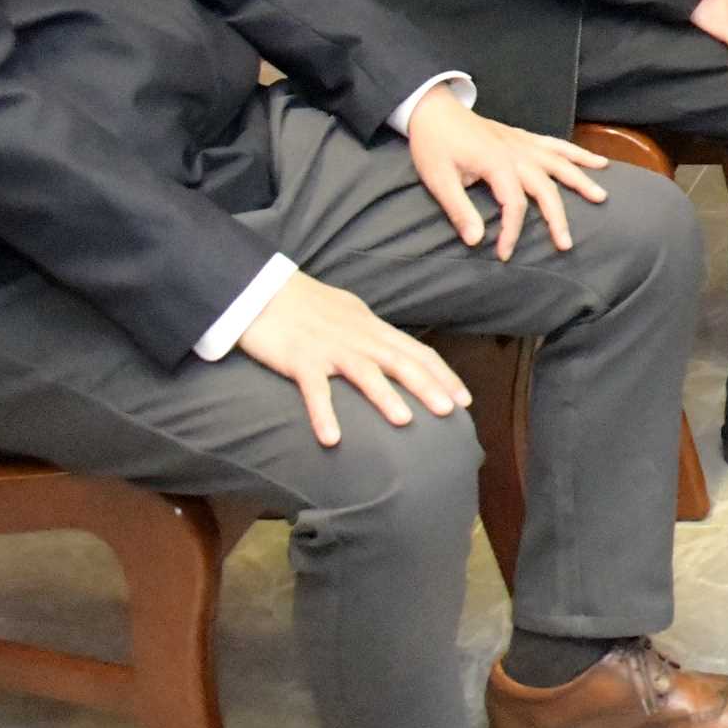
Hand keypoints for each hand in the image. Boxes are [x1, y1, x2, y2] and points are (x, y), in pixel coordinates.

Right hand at [236, 271, 468, 447]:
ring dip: (386, 397)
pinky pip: (314, 390)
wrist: (262, 288)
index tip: (465, 399)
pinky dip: (324, 413)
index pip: (417, 352)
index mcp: (373, 328)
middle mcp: (359, 338)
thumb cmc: (307, 303)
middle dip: (429, 387)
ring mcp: (330, 348)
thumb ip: (373, 334)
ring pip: (364, 372)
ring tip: (405, 422)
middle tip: (452, 412)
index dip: (443, 375)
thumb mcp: (350, 314)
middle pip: (401, 362)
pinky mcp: (300, 359)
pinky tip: (332, 439)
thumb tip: (395, 350)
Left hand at [405, 92, 609, 260]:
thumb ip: (459, 210)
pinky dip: (578, 153)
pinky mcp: (524, 138)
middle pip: (545, 188)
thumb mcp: (438, 179)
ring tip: (600, 197)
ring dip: (581, 180)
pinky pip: (557, 145)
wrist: (434, 110)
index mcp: (496, 164)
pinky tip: (597, 162)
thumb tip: (475, 241)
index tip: (504, 255)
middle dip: (556, 218)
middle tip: (565, 244)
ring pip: (560, 163)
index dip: (511, 231)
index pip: (514, 204)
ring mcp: (523, 143)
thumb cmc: (434, 145)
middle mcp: (517, 153)